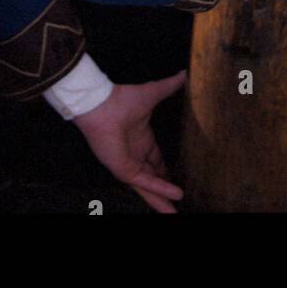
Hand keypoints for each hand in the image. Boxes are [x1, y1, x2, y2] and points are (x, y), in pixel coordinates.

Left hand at [73, 71, 187, 213]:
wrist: (101, 104)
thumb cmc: (123, 98)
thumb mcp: (153, 94)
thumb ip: (170, 86)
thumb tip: (185, 73)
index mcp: (143, 140)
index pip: (158, 161)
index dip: (168, 171)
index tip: (181, 180)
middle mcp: (137, 155)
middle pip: (155, 179)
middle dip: (166, 193)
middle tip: (181, 202)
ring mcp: (130, 164)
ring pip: (150, 187)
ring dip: (163, 201)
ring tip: (176, 214)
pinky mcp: (125, 169)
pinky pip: (145, 182)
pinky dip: (160, 189)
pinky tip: (175, 195)